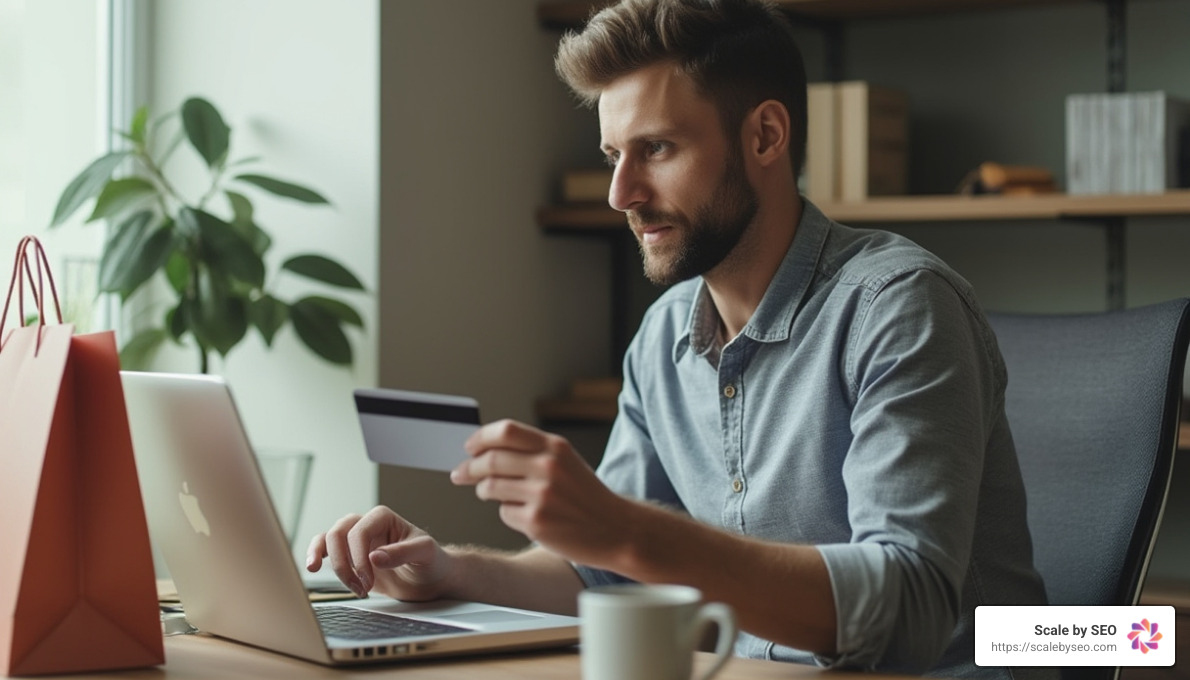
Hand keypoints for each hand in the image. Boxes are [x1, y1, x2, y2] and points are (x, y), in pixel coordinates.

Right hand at [306, 506, 452, 600]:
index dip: (358, 557)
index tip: (369, 581)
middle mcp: (367, 525)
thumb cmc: (431, 561)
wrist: (430, 579)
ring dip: (335, 565)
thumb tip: (375, 557)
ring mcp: (356, 540)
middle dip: (344, 563)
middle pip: (338, 533)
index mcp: (383, 517)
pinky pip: (324, 548)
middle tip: (361, 587)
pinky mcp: (349, 555)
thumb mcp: (425, 554)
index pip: (359, 531)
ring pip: (328, 540)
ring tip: (350, 586)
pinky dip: (315, 555)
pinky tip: (312, 567)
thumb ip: (403, 552)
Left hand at [451, 419, 629, 567]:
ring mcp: (542, 495)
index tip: (469, 447)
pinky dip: (508, 513)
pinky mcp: (536, 522)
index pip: (505, 431)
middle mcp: (548, 467)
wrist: (616, 529)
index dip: (480, 438)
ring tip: (492, 494)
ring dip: (484, 491)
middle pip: (490, 459)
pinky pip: (504, 513)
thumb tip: (483, 450)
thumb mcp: (565, 461)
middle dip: (469, 467)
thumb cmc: (585, 495)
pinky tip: (526, 515)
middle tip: (460, 474)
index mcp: (555, 447)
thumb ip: (531, 451)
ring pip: (490, 487)